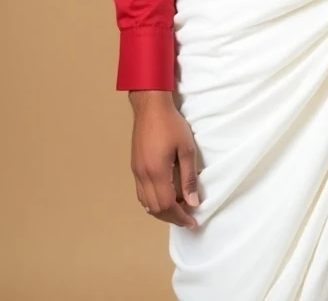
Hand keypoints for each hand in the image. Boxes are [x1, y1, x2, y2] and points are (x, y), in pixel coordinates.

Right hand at [129, 90, 199, 228]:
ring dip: (162, 210)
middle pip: (155, 208)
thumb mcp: (187, 149)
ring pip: (146, 203)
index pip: (168, 205)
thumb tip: (193, 202)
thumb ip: (189, 177)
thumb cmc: (171, 124)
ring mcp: (136, 171)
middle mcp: (143, 175)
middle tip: (188, 216)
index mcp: (157, 172)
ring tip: (178, 208)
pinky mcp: (135, 166)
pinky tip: (165, 195)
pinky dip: (152, 201)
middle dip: (172, 217)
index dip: (181, 216)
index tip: (192, 221)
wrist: (150, 106)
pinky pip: (141, 193)